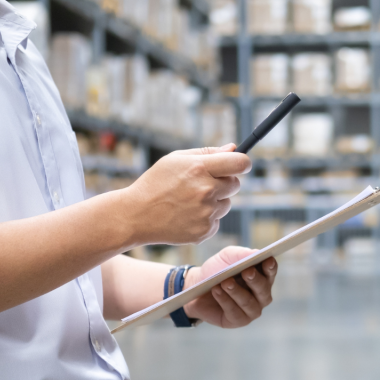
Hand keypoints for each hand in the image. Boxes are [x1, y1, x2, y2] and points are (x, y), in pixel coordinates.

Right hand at [121, 144, 250, 245]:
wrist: (136, 215)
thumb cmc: (155, 183)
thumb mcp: (175, 159)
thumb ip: (207, 153)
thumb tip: (233, 148)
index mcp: (199, 168)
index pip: (240, 163)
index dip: (243, 163)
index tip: (239, 165)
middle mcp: (206, 191)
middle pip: (235, 184)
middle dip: (224, 182)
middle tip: (202, 185)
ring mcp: (206, 213)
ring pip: (226, 204)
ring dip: (215, 202)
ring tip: (189, 202)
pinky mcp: (205, 231)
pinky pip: (216, 221)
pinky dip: (206, 219)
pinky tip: (186, 215)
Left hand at [183, 247, 278, 328]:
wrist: (196, 286)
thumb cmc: (217, 270)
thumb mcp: (227, 257)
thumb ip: (241, 254)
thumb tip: (255, 253)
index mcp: (262, 277)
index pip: (271, 272)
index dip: (271, 267)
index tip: (268, 261)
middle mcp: (261, 295)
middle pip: (263, 289)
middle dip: (255, 280)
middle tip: (247, 272)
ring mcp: (251, 310)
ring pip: (248, 302)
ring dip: (236, 291)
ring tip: (225, 282)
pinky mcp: (238, 320)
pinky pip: (234, 312)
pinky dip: (224, 300)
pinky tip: (216, 291)